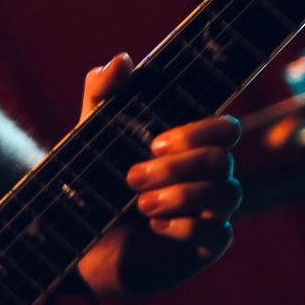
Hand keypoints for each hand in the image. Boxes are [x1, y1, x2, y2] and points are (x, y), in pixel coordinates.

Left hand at [76, 54, 241, 297]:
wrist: (77, 239)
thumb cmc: (91, 182)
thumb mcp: (90, 136)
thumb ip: (101, 94)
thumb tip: (122, 59)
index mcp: (187, 146)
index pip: (225, 128)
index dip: (200, 131)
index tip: (154, 142)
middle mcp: (206, 176)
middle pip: (224, 159)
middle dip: (177, 167)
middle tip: (132, 177)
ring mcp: (210, 211)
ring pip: (227, 193)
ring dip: (178, 196)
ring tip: (139, 204)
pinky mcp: (205, 245)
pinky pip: (217, 232)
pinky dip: (182, 227)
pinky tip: (154, 226)